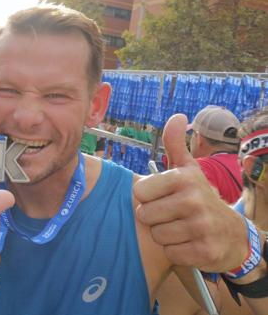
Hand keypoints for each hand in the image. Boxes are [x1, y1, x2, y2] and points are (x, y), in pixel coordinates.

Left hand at [134, 114, 246, 271]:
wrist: (232, 234)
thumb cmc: (199, 198)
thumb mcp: (188, 170)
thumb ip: (175, 144)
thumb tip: (177, 116)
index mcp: (184, 179)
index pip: (138, 192)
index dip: (147, 198)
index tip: (162, 197)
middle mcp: (194, 200)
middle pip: (145, 215)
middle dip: (154, 219)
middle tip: (171, 216)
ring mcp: (201, 227)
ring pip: (157, 236)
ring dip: (165, 236)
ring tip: (180, 229)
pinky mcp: (204, 252)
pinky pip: (170, 254)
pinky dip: (176, 252)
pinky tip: (189, 244)